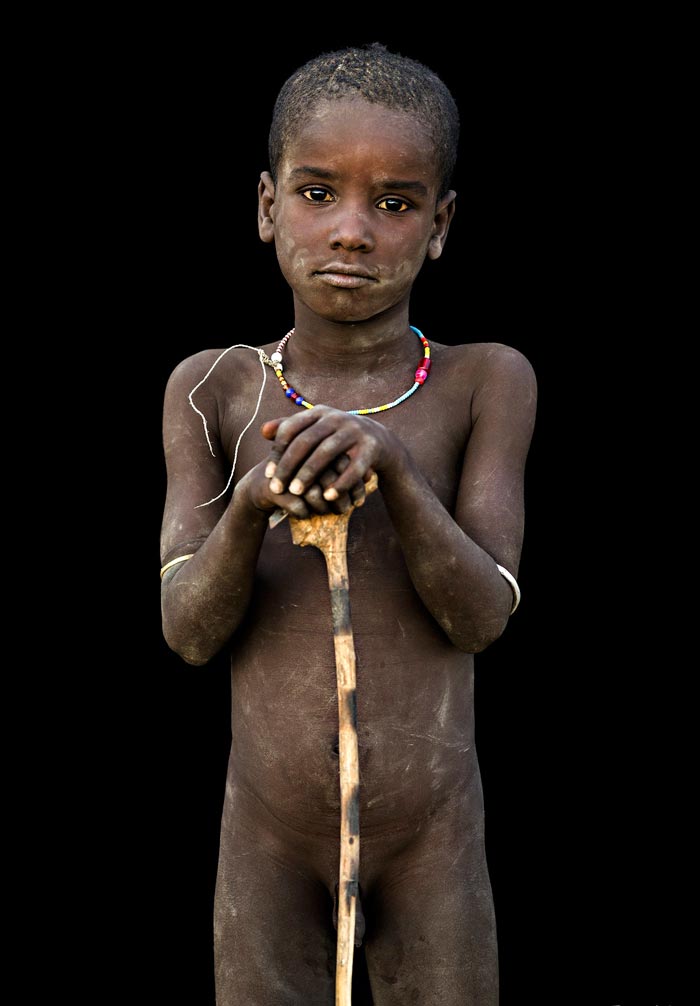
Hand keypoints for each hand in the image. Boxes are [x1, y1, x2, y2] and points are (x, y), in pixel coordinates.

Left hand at [261, 406, 397, 507]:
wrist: (379, 440)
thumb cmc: (337, 438)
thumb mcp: (316, 429)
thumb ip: (290, 429)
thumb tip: (262, 431)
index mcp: (319, 413)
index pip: (291, 428)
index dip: (277, 451)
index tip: (268, 474)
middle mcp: (336, 418)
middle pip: (306, 441)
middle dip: (288, 466)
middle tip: (277, 488)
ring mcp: (355, 431)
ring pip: (327, 453)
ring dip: (309, 474)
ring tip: (296, 493)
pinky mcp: (371, 448)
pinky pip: (354, 468)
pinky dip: (340, 483)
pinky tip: (327, 497)